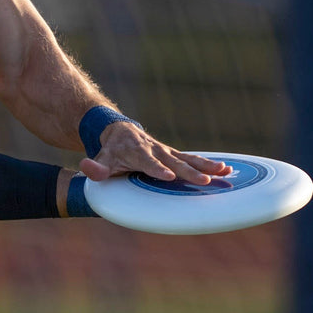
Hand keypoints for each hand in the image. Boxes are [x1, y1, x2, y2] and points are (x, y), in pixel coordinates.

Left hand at [78, 122, 231, 183]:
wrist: (120, 132)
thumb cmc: (111, 150)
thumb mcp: (101, 159)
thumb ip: (95, 167)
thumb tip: (85, 168)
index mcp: (137, 152)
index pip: (148, 163)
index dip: (157, 169)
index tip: (169, 176)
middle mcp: (155, 150)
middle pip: (174, 162)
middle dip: (188, 171)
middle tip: (203, 180)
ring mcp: (167, 151)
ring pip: (189, 159)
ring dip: (206, 166)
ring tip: (224, 172)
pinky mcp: (174, 154)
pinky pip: (194, 159)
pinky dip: (209, 163)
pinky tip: (227, 169)